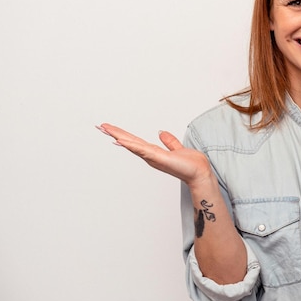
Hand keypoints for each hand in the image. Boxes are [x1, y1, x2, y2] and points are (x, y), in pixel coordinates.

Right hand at [96, 123, 213, 186]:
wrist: (200, 173)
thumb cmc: (191, 164)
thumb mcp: (177, 148)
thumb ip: (169, 141)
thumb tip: (161, 133)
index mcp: (154, 152)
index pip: (135, 141)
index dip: (122, 134)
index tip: (110, 128)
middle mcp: (151, 155)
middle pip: (129, 142)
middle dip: (115, 134)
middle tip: (100, 126)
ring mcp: (154, 157)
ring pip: (133, 144)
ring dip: (119, 136)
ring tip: (106, 129)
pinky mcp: (159, 158)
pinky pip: (143, 150)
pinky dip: (132, 145)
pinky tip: (121, 140)